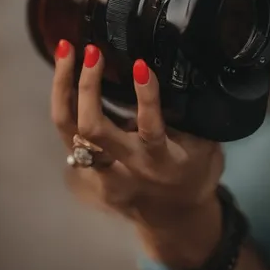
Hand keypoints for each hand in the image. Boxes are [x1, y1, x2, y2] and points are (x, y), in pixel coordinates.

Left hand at [51, 40, 223, 261]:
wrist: (176, 218)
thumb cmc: (195, 172)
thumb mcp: (205, 146)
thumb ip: (191, 116)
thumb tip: (184, 70)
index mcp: (161, 162)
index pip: (150, 129)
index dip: (145, 97)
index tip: (139, 66)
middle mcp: (126, 169)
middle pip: (92, 127)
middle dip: (88, 86)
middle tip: (93, 51)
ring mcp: (100, 173)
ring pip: (68, 127)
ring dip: (64, 86)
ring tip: (66, 51)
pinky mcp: (85, 172)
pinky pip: (66, 131)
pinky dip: (64, 99)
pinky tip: (65, 73)